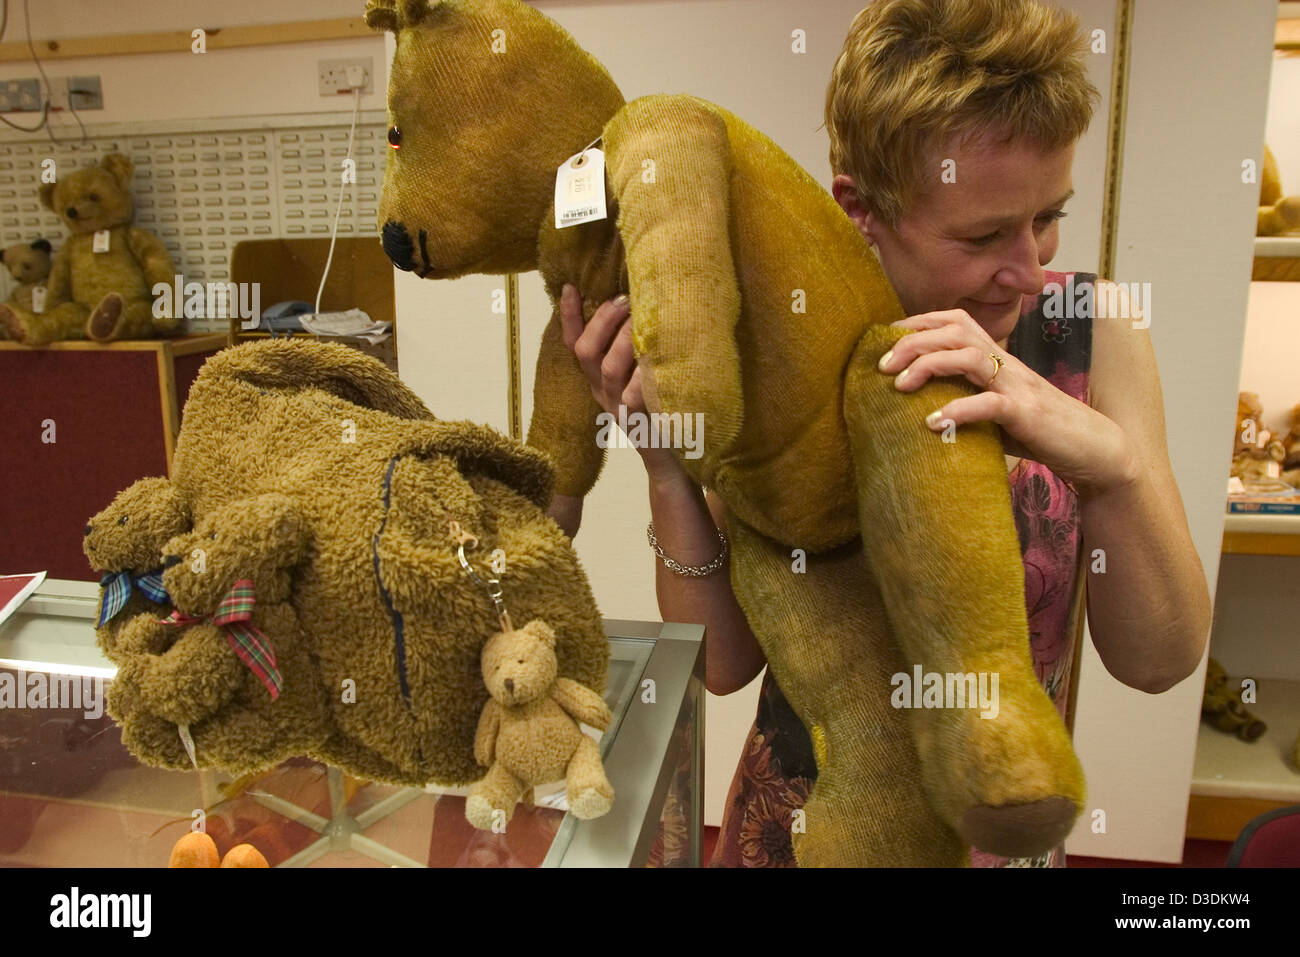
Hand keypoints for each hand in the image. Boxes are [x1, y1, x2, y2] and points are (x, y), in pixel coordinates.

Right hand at [558, 284, 685, 482]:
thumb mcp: (646, 373)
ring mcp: (619, 410)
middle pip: (587, 352)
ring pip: (609, 369)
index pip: (575, 344)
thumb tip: (643, 303)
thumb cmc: (664, 408)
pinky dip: (644, 376)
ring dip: (626, 339)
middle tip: (626, 299)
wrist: (676, 460)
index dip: (569, 317)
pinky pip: (635, 397)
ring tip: (645, 319)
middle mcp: (604, 393)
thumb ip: (638, 346)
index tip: (570, 287)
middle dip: (604, 320)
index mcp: (600, 380)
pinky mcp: (640, 425)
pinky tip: (656, 359)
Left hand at [877, 309, 1137, 496]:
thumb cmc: (1038, 430)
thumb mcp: (995, 408)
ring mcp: (1017, 386)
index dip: (918, 323)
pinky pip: (989, 404)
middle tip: (881, 365)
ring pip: (969, 356)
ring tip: (899, 385)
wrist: (1092, 449)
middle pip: (955, 331)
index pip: (956, 321)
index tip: (884, 338)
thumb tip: (918, 407)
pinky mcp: (1026, 414)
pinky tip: (932, 424)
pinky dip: (958, 410)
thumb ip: (965, 397)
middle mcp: (1006, 364)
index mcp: (998, 358)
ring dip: (928, 365)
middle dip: (912, 342)